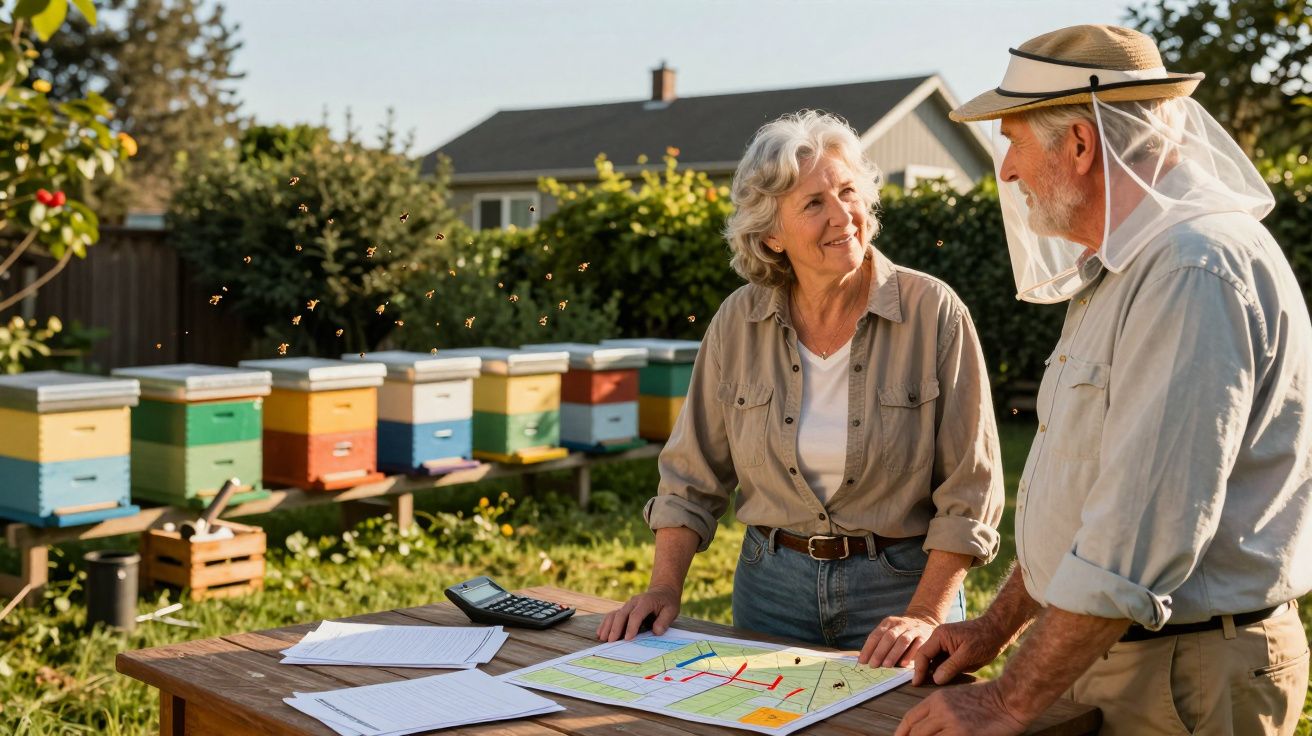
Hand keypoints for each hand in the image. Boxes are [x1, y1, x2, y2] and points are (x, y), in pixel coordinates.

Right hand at [595, 585, 679, 641]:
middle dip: (616, 628)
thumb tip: (656, 631)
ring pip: (614, 614)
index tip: (628, 638)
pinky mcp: (624, 609)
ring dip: (607, 626)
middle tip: (611, 641)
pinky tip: (600, 633)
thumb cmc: (667, 602)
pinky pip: (612, 615)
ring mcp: (627, 605)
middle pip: (622, 614)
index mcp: (646, 602)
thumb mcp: (672, 610)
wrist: (662, 591)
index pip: (636, 614)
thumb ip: (664, 620)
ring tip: (602, 638)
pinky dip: (605, 624)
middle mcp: (634, 602)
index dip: (631, 626)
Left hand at [858, 613, 938, 666]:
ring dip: (893, 654)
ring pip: (903, 640)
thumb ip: (880, 643)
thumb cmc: (902, 633)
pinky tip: (903, 664)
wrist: (925, 620)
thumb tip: (865, 660)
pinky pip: (918, 645)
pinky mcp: (925, 636)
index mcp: (889, 622)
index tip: (862, 661)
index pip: (876, 635)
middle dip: (879, 652)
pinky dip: (910, 654)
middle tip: (873, 665)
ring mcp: (913, 629)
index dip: (868, 648)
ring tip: (886, 666)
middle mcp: (900, 624)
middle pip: (888, 637)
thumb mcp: (891, 632)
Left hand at [894, 681, 1029, 735]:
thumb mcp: (957, 698)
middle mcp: (939, 709)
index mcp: (935, 699)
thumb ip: (940, 712)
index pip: (910, 719)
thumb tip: (930, 728)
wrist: (1009, 698)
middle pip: (915, 733)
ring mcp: (950, 722)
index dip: (901, 733)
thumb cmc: (988, 699)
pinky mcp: (962, 733)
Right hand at [911, 616, 1011, 686]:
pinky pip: (943, 663)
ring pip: (934, 662)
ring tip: (931, 687)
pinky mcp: (952, 651)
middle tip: (921, 688)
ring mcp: (945, 645)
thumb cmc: (984, 639)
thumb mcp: (968, 654)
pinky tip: (944, 681)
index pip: (923, 654)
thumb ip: (950, 667)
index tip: (916, 684)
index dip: (918, 670)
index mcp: (940, 636)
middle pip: (925, 658)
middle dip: (923, 672)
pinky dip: (942, 671)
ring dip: (933, 673)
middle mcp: (939, 639)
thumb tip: (935, 680)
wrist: (998, 631)